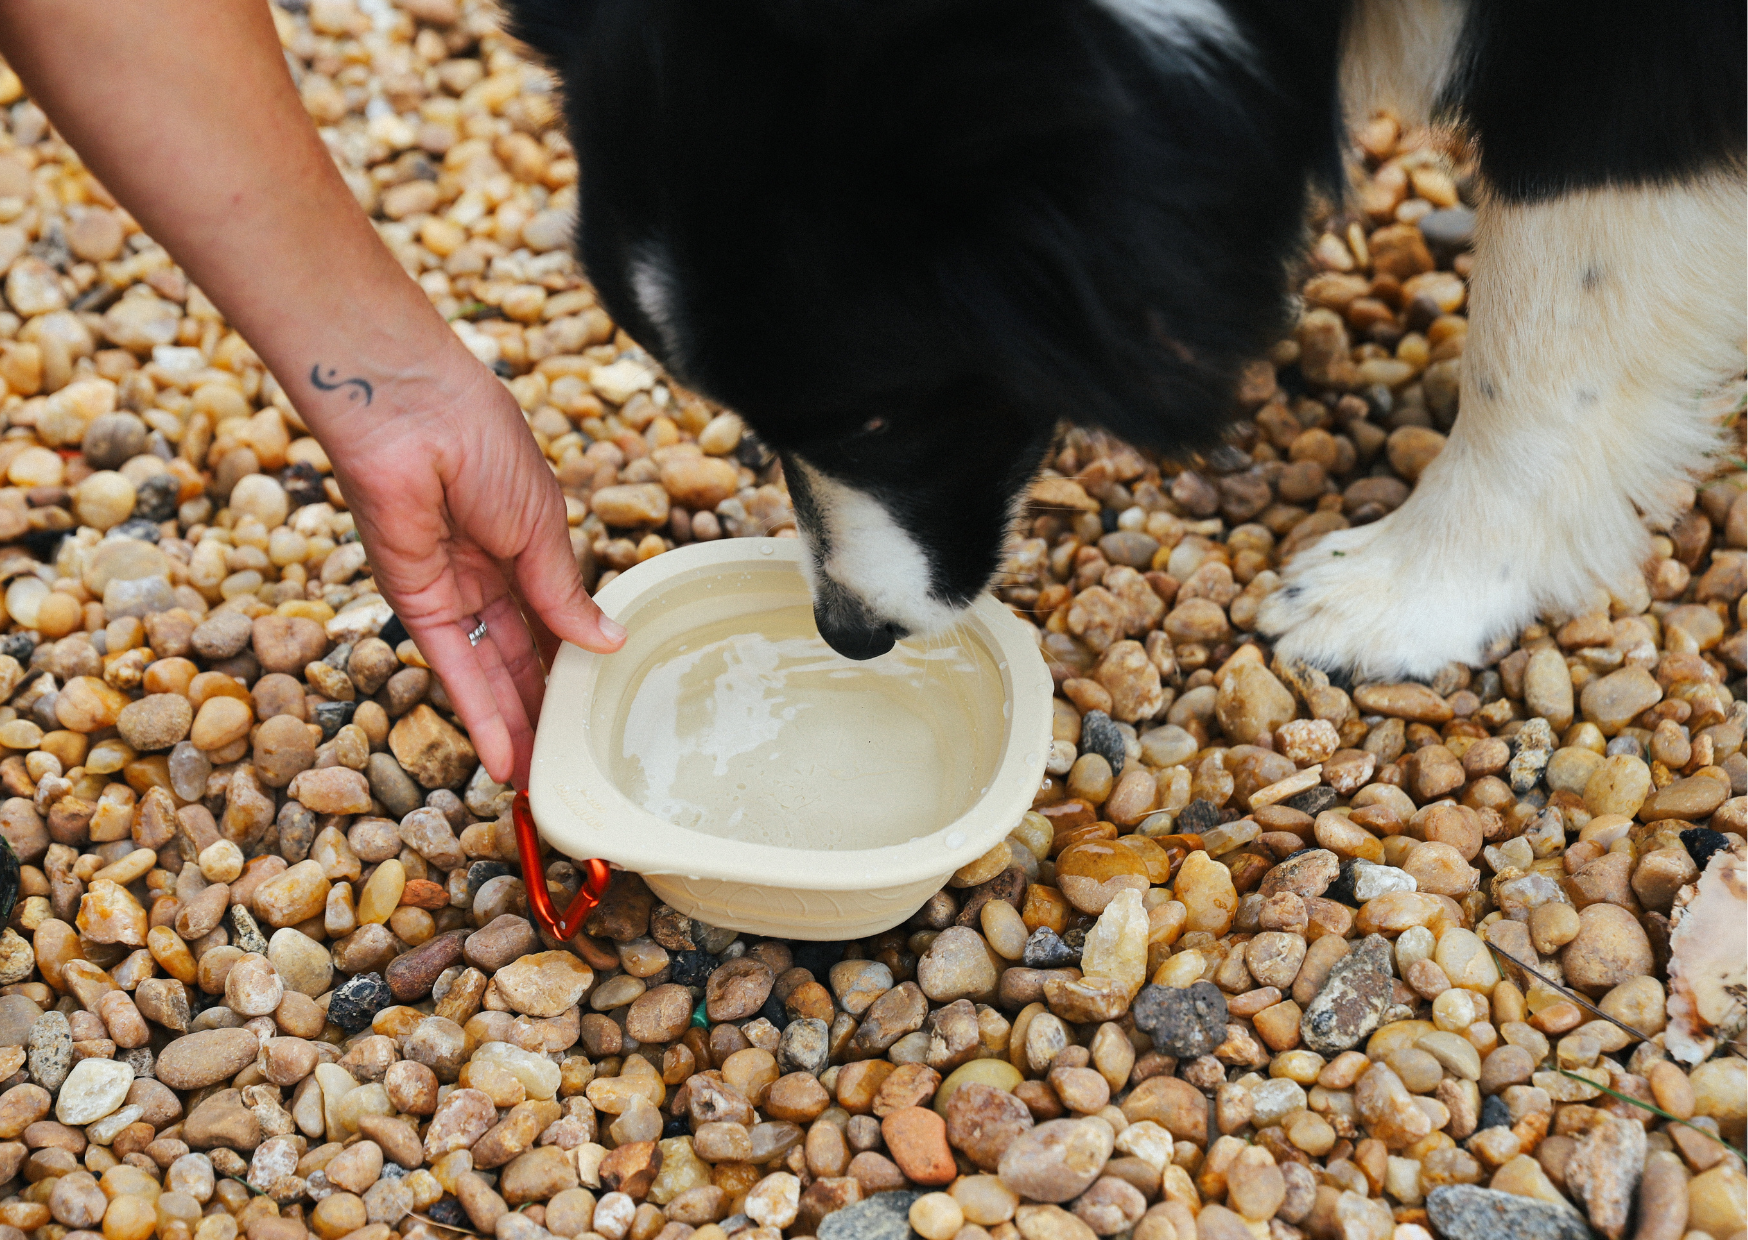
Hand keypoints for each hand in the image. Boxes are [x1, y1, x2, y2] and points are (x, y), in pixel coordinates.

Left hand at [329, 359, 624, 788]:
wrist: (409, 409)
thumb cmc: (482, 441)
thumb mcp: (543, 527)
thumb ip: (564, 594)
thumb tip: (609, 643)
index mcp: (525, 543)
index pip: (552, 620)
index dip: (571, 666)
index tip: (594, 709)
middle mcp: (486, 572)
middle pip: (517, 656)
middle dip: (540, 708)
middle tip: (563, 760)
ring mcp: (449, 590)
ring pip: (487, 672)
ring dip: (511, 724)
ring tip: (536, 776)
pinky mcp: (414, 603)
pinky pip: (452, 668)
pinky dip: (478, 712)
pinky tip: (504, 751)